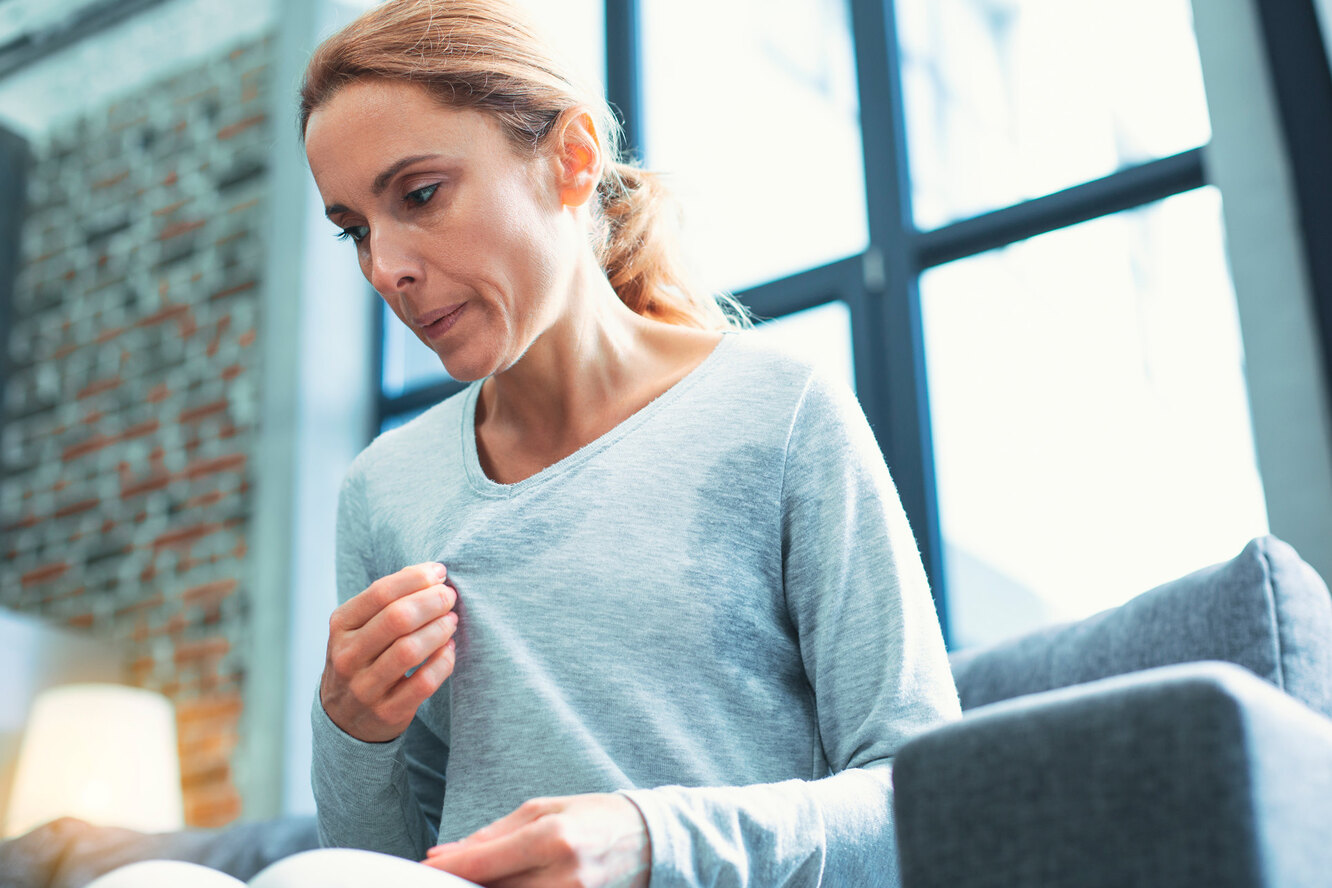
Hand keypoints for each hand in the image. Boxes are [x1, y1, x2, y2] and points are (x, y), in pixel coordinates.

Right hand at [320, 562, 458, 742]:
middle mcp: (348, 656)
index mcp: (341, 626)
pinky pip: (423, 683)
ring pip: (410, 650)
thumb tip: (429, 573)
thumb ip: (388, 599)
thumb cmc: (362, 657)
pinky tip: (449, 649)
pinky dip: (443, 662)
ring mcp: (365, 687)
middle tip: (450, 596)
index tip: (440, 573)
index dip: (417, 578)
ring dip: (440, 630)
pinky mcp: (387, 712)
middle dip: (432, 601)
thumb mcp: (359, 626)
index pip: (381, 592)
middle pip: (398, 618)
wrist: (344, 717)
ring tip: (451, 620)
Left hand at [422, 793, 649, 887]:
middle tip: (442, 878)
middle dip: (462, 885)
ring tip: (478, 881)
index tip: (423, 869)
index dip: (447, 869)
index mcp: (551, 837)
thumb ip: (492, 834)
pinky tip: (503, 886)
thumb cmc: (592, 816)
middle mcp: (562, 875)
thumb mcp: (543, 810)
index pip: (483, 862)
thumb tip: (444, 854)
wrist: (649, 838)